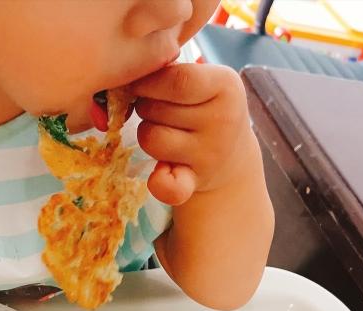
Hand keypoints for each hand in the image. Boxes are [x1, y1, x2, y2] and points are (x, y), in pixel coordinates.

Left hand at [130, 63, 252, 205]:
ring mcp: (210, 155)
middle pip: (157, 110)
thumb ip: (172, 71)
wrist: (231, 155)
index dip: (149, 82)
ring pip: (151, 139)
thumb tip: (131, 74)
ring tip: (162, 131)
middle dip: (145, 106)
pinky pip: (169, 187)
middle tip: (158, 110)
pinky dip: (159, 183)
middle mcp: (223, 121)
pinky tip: (160, 172)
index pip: (178, 80)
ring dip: (146, 133)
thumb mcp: (204, 80)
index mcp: (226, 86)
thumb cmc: (206, 107)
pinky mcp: (195, 182)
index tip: (139, 84)